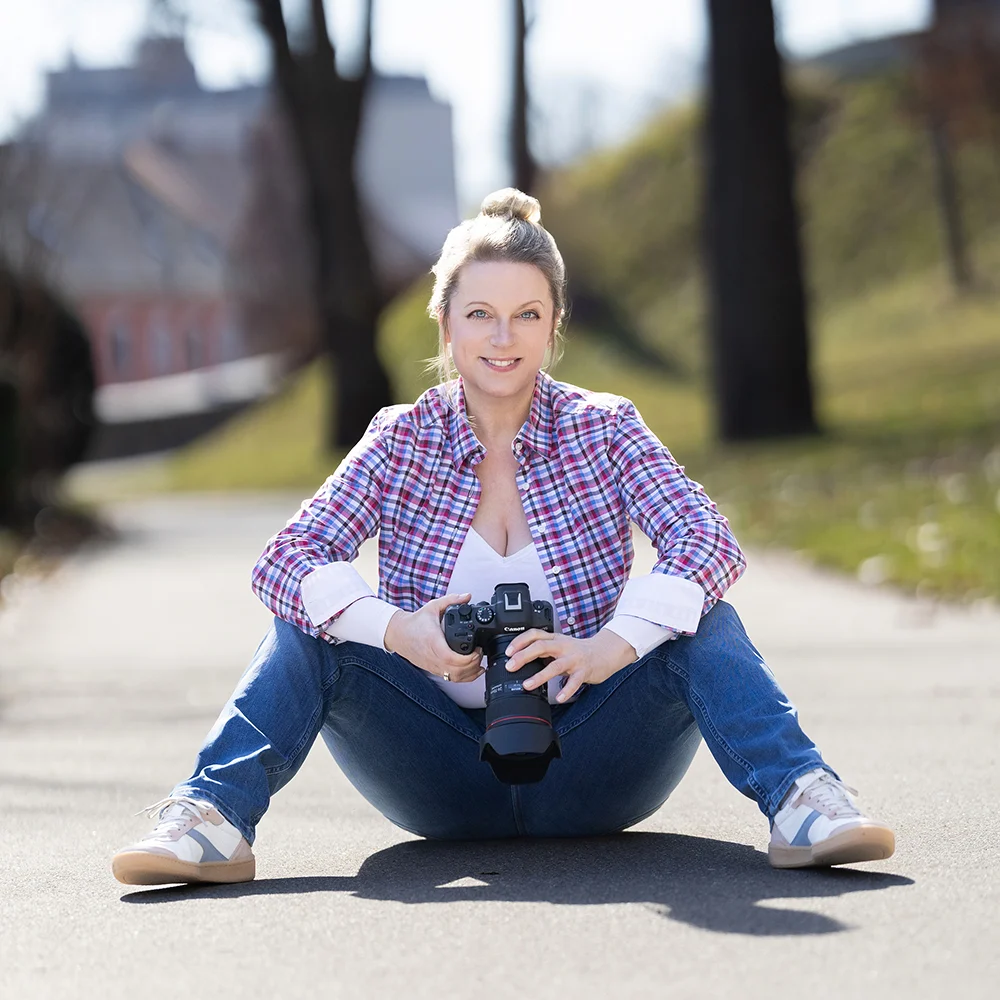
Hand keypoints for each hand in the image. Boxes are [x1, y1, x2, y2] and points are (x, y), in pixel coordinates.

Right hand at [384, 592, 483, 680]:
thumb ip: (451, 600)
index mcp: (433, 642)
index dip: (467, 659)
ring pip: (454, 677)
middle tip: (480, 653)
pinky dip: (463, 677)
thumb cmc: (414, 623)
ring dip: (469, 673)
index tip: (477, 651)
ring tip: (478, 662)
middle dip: (473, 665)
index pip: (451, 657)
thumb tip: (466, 596)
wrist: (398, 634)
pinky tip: (471, 670)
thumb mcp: (432, 607)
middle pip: (456, 671)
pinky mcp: (433, 669)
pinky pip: (450, 678)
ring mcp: (433, 665)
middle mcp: (433, 657)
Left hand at [504, 628, 638, 702]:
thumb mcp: (560, 645)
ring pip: (555, 666)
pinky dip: (566, 690)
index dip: (520, 641)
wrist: (605, 652)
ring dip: (539, 675)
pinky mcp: (584, 671)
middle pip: (541, 646)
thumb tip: (521, 659)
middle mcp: (563, 646)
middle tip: (510, 666)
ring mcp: (574, 658)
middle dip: (523, 656)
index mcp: (555, 639)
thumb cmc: (579, 651)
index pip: (535, 634)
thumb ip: (543, 650)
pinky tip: (559, 697)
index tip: (508, 652)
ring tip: (527, 685)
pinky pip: (574, 682)